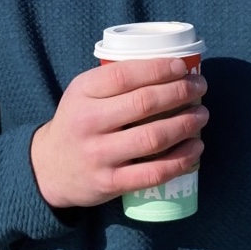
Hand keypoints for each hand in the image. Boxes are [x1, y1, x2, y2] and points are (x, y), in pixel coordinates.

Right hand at [30, 57, 207, 209]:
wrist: (48, 167)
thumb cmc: (79, 121)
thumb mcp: (83, 93)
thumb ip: (114, 81)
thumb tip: (169, 67)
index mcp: (82, 93)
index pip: (125, 75)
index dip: (159, 68)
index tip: (183, 66)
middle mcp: (88, 122)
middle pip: (144, 103)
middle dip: (180, 92)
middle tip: (200, 87)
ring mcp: (98, 155)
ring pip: (153, 137)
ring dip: (185, 124)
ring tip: (202, 115)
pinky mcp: (110, 183)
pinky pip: (152, 172)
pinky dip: (181, 160)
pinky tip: (196, 149)